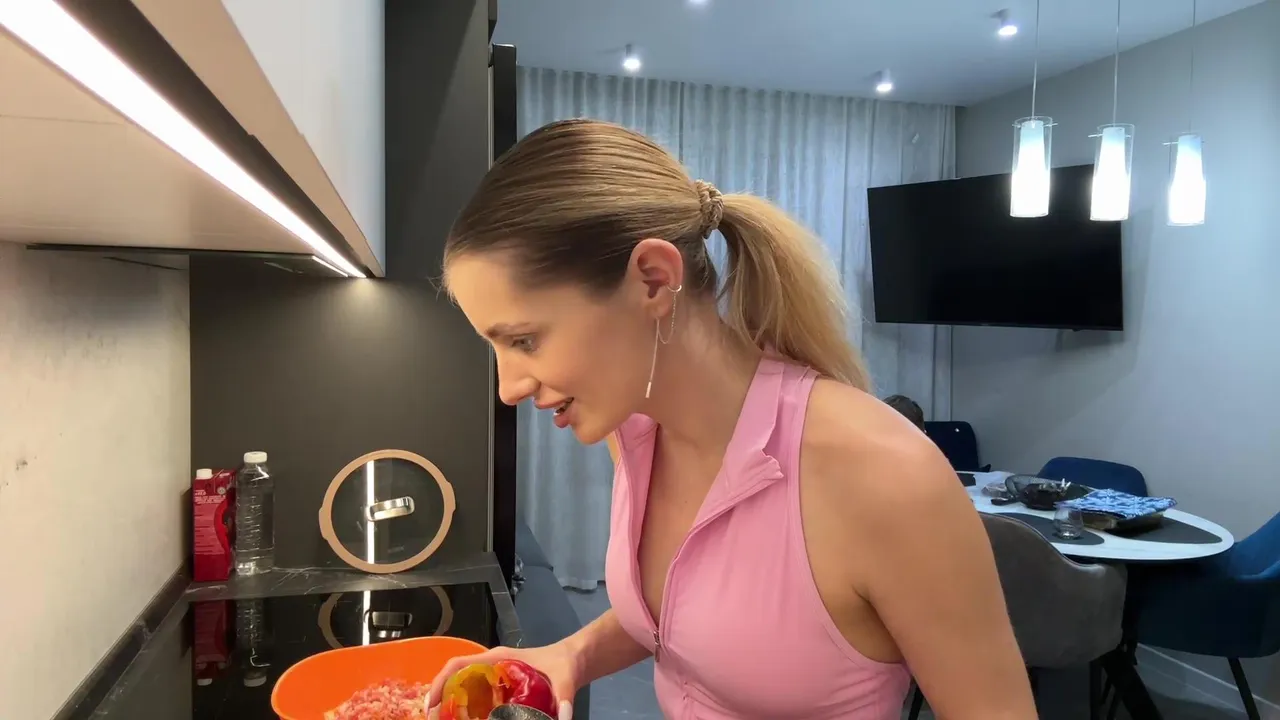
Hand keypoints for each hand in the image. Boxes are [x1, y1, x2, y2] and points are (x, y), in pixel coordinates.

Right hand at [426, 642, 581, 719]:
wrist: (579, 658)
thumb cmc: (567, 661)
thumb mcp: (565, 679)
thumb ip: (564, 698)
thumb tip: (563, 719)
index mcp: (497, 658)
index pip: (458, 665)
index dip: (441, 682)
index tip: (432, 705)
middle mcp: (491, 666)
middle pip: (456, 679)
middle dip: (442, 699)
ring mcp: (496, 678)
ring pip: (465, 689)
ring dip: (453, 706)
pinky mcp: (503, 689)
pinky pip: (478, 699)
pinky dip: (468, 711)